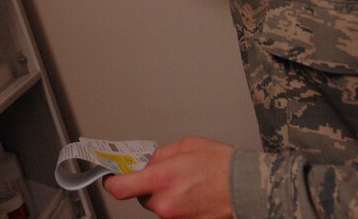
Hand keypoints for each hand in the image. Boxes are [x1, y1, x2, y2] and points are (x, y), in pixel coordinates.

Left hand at [103, 136, 234, 218]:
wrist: (248, 186)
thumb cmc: (222, 165)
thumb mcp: (185, 145)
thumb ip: (159, 155)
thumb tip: (146, 163)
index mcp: (161, 179)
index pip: (120, 188)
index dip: (111, 182)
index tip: (109, 176)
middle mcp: (166, 203)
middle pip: (141, 196)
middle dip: (148, 184)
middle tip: (166, 172)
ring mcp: (176, 217)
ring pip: (158, 205)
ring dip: (165, 194)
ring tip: (186, 181)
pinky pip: (173, 212)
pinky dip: (178, 203)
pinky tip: (193, 192)